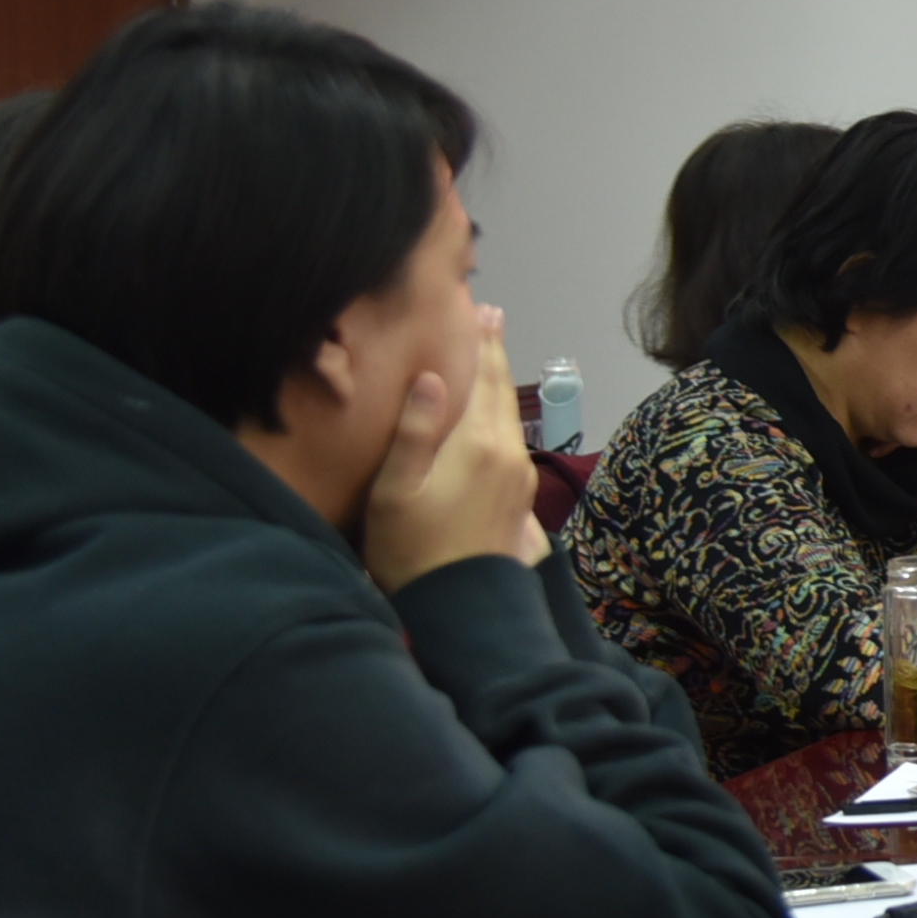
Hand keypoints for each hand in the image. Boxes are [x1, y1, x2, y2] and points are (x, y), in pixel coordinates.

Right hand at [362, 305, 543, 591]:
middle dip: (494, 354)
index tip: (482, 307)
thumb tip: (434, 376)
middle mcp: (507, 452)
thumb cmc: (412, 550)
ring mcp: (519, 476)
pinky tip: (491, 416)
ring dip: (499, 384)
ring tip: (490, 357)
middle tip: (490, 318)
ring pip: (510, 417)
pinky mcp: (521, 498)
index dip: (480, 341)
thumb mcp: (396, 490)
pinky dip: (501, 416)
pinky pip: (511, 441)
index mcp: (477, 443)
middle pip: (501, 392)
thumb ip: (414, 430)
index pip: (481, 378)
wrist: (461, 610)